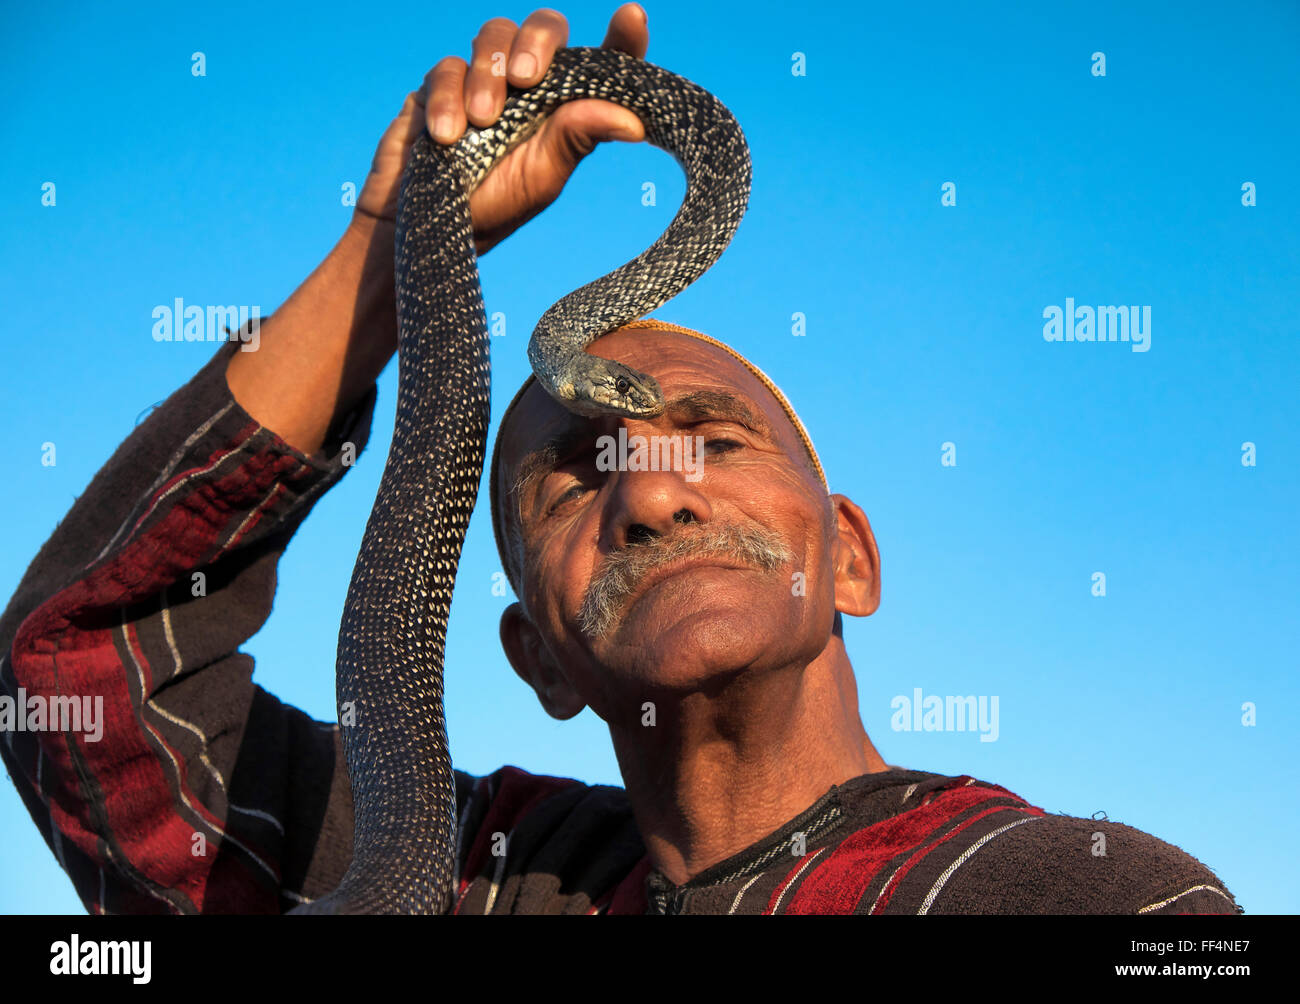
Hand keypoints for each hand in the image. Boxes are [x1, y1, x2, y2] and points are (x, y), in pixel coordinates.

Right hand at [355, 4, 648, 254]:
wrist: (427, 227)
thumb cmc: (494, 206)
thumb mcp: (541, 176)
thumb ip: (578, 138)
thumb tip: (635, 123)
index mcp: (565, 106)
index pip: (601, 61)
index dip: (622, 36)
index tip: (632, 17)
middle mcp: (530, 85)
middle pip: (544, 27)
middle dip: (536, 42)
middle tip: (526, 78)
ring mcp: (484, 79)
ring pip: (492, 36)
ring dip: (487, 76)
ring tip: (481, 122)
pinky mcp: (442, 85)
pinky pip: (446, 68)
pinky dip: (446, 99)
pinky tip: (444, 135)